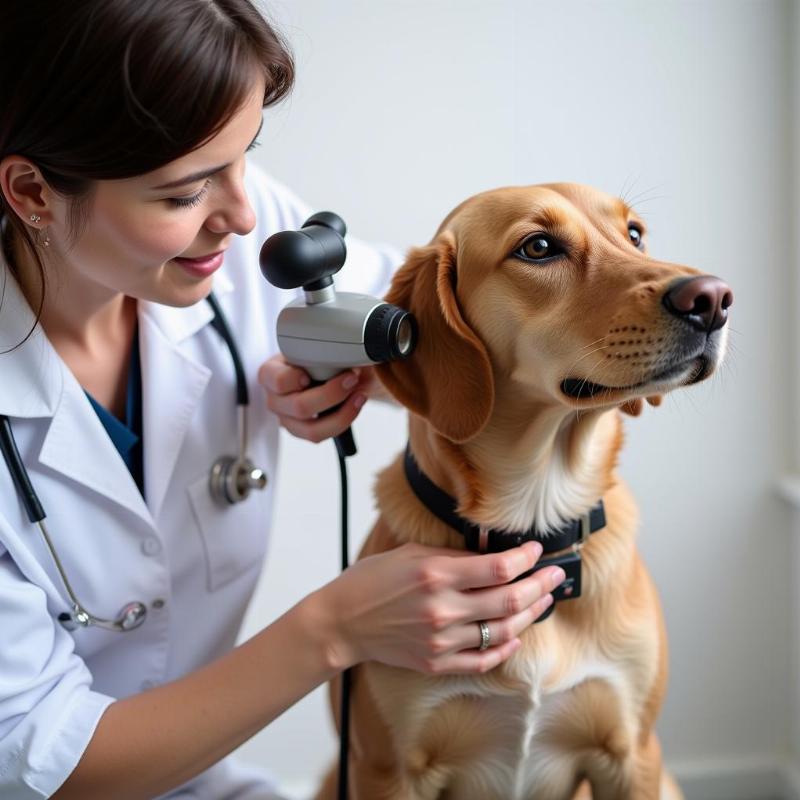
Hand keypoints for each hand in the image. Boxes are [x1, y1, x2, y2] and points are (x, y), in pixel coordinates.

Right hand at [258, 353, 378, 442]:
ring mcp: (287, 419)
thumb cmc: (308, 355)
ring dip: (342, 414)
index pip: (278, 381)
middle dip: (331, 394)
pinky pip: (323, 436)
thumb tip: (350, 345)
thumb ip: (321, 346)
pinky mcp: (303, 431)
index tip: (313, 371)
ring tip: (359, 395)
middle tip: (352, 377)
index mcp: (269, 374)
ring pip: (312, 430)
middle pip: (299, 407)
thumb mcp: (308, 345)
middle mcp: (274, 400)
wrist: (313, 368)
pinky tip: (356, 404)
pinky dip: (344, 421)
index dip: (296, 379)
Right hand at [314, 541, 565, 674]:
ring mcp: (441, 641)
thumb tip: (495, 553)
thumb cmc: (374, 580)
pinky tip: (517, 634)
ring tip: (543, 600)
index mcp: (436, 575)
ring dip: (529, 614)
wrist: (343, 621)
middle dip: (541, 585)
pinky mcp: (437, 663)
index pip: (498, 568)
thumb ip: (455, 557)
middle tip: (556, 575)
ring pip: (503, 631)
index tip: (537, 550)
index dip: (525, 559)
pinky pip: (483, 659)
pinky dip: (505, 647)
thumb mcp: (412, 554)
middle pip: (509, 600)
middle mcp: (442, 609)